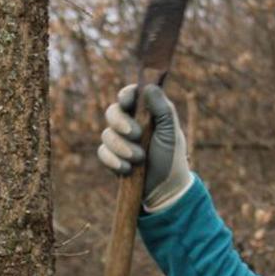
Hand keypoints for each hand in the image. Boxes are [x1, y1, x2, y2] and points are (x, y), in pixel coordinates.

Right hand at [97, 83, 192, 211]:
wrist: (165, 189)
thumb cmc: (172, 157)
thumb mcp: (171, 132)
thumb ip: (163, 109)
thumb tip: (150, 86)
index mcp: (146, 112)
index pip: (130, 95)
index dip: (125, 96)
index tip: (127, 102)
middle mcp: (130, 123)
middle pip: (112, 112)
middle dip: (120, 123)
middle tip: (135, 134)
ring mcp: (120, 140)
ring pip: (106, 134)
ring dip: (122, 147)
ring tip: (139, 159)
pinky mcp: (112, 157)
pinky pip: (102, 152)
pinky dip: (113, 161)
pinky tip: (127, 169)